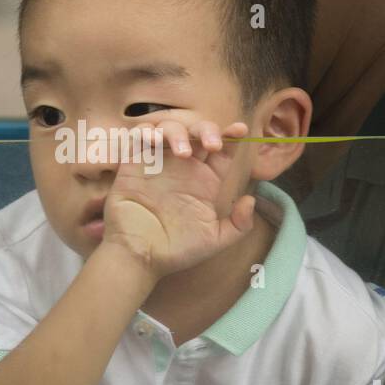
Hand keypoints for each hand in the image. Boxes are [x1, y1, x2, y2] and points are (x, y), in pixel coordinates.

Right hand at [103, 118, 255, 277]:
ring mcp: (158, 163)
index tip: (240, 130)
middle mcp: (183, 167)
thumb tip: (251, 199)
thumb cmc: (177, 250)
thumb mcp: (214, 240)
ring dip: (177, 132)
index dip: (231, 135)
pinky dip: (146, 131)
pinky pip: (138, 136)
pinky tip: (153, 141)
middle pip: (197, 131)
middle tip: (212, 144)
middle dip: (206, 129)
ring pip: (169, 128)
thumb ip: (239, 224)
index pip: (222, 149)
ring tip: (182, 153)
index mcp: (204, 180)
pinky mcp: (133, 164)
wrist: (140, 257)